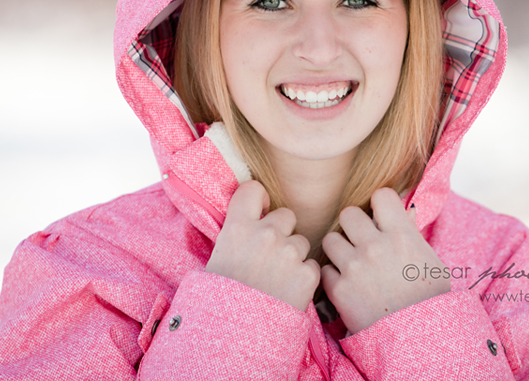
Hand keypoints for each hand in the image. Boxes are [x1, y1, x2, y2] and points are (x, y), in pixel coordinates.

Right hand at [205, 180, 320, 310]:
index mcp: (237, 228)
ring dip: (293, 256)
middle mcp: (266, 234)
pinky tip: (288, 292)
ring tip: (277, 280)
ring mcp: (289, 253)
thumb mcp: (217, 260)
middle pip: (286, 216)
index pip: (252, 189)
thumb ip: (236, 236)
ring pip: (301, 242)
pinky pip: (311, 266)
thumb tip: (245, 225)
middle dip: (282, 231)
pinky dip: (304, 277)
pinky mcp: (307, 274)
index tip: (261, 210)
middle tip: (270, 256)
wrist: (234, 338)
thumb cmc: (219, 301)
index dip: (260, 199)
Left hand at [321, 188, 450, 333]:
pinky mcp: (339, 290)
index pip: (380, 195)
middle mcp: (375, 246)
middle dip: (353, 225)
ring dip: (339, 249)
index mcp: (401, 234)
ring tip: (351, 262)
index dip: (380, 204)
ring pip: (330, 239)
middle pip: (348, 213)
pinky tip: (347, 284)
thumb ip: (410, 234)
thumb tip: (401, 212)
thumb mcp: (430, 261)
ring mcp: (354, 267)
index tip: (381, 216)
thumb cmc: (429, 300)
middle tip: (361, 239)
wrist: (417, 340)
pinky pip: (325, 270)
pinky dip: (334, 276)